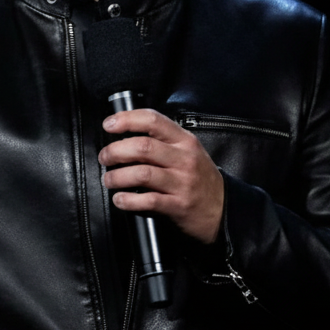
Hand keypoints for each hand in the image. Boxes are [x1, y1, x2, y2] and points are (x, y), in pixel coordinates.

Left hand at [99, 109, 224, 244]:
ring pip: (142, 173)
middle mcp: (184, 159)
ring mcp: (182, 182)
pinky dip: (128, 200)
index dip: (127, 119)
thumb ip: (163, 141)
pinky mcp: (179, 205)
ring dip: (118, 176)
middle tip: (105, 157)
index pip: (153, 120)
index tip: (109, 125)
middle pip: (143, 147)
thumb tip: (125, 135)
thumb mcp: (188, 151)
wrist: (224, 209)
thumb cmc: (200, 179)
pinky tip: (120, 199)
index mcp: (185, 140)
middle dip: (115, 151)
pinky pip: (148, 200)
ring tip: (109, 179)